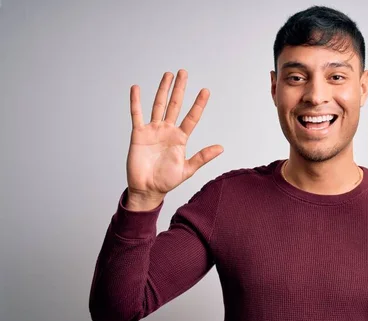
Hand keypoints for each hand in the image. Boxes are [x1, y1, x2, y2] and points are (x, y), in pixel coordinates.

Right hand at [126, 69, 223, 203]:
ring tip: (168, 75)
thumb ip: (202, 157)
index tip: (206, 91)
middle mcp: (167, 131)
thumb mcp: (187, 169)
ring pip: (158, 105)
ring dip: (163, 90)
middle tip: (184, 73)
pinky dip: (136, 102)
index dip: (198, 104)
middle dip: (180, 89)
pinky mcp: (138, 134)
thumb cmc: (167, 181)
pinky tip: (136, 88)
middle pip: (175, 105)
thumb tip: (221, 148)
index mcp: (180, 138)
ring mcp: (153, 130)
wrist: (147, 189)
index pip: (192, 117)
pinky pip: (136, 114)